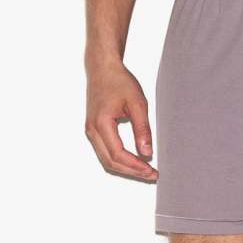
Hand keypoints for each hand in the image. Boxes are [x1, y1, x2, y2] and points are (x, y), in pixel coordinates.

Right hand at [85, 60, 157, 181]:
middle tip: (151, 174)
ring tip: (145, 170)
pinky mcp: (94, 129)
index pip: (118, 154)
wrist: (103, 68)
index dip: (136, 166)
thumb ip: (142, 129)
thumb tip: (147, 153)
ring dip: (125, 168)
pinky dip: (119, 160)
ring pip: (106, 159)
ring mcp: (91, 130)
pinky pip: (105, 152)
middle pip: (110, 162)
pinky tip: (133, 160)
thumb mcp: (137, 103)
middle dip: (132, 171)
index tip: (151, 170)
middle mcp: (92, 130)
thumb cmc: (118, 81)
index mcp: (102, 123)